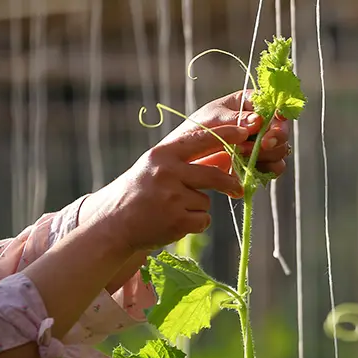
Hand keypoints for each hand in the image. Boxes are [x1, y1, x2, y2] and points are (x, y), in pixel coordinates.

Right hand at [80, 123, 248, 252]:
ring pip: (206, 201)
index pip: (200, 139)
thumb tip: (226, 155)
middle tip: (237, 188)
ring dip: (197, 207)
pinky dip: (194, 223)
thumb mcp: (157, 168)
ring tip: (173, 209)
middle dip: (229, 183)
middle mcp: (167, 173)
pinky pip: (203, 220)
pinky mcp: (177, 220)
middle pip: (213, 175)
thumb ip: (188, 161)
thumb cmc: (140, 192)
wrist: (113, 223)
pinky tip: (174, 222)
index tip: (243, 132)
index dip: (225, 135)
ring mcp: (172, 197)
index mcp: (162, 155)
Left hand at [163, 90, 290, 176]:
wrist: (186, 159)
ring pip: (281, 150)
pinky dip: (267, 170)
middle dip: (274, 138)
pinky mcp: (261, 164)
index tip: (279, 118)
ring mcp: (262, 145)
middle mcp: (261, 124)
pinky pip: (275, 168)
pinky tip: (251, 168)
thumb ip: (235, 119)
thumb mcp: (213, 119)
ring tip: (241, 154)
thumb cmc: (197, 131)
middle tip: (261, 144)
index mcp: (250, 104)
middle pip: (282, 129)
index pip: (274, 104)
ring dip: (267, 155)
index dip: (281, 111)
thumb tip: (258, 120)